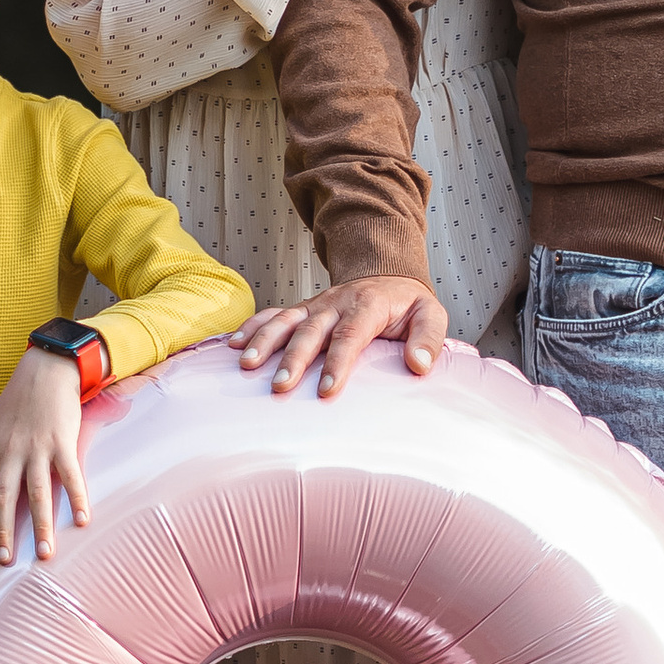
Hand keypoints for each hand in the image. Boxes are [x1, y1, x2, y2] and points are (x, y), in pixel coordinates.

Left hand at [0, 346, 90, 565]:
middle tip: (3, 561)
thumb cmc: (16, 397)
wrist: (46, 368)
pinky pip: (70, 475)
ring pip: (37, 493)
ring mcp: (38, 448)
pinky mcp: (63, 442)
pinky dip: (77, 498)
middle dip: (3, 531)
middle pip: (4, 498)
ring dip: (41, 526)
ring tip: (44, 554)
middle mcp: (11, 452)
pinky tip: (82, 520)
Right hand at [233, 274, 447, 397]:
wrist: (387, 273)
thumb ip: (428, 339)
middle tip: (280, 386)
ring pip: (286, 319)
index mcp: (368, 304)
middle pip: (311, 330)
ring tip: (246, 363)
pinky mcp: (303, 309)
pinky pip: (274, 314)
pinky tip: (232, 343)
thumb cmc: (407, 303)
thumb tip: (419, 366)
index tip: (326, 390)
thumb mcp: (431, 314)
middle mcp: (336, 302)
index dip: (338, 363)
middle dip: (294, 358)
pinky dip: (251, 326)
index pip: (351, 334)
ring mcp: (316, 305)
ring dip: (264, 340)